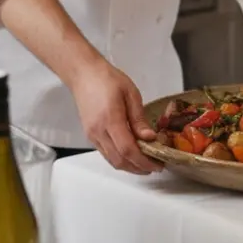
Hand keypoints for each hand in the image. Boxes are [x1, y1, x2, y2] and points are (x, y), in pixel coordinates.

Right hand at [69, 59, 161, 174]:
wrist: (84, 74)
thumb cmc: (108, 79)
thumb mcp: (131, 94)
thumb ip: (139, 118)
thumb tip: (150, 138)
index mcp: (111, 119)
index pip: (128, 150)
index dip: (144, 161)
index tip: (158, 165)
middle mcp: (99, 132)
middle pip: (119, 160)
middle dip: (139, 168)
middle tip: (155, 166)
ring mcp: (92, 135)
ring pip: (112, 160)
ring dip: (129, 166)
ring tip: (146, 163)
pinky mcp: (90, 135)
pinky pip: (106, 154)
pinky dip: (120, 159)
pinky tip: (131, 155)